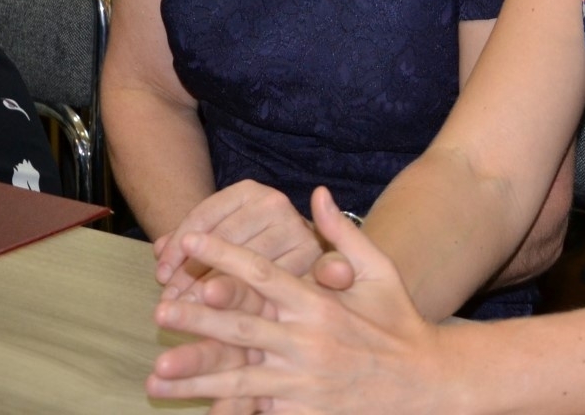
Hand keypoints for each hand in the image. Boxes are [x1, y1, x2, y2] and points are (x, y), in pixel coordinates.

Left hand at [148, 188, 453, 412]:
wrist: (428, 383)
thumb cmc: (401, 322)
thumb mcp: (379, 271)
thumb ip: (343, 233)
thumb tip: (317, 193)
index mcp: (321, 304)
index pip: (263, 272)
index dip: (223, 254)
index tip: (190, 239)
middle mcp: (309, 341)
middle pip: (241, 327)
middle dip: (196, 319)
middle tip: (158, 312)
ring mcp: (305, 383)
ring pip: (239, 379)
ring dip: (195, 377)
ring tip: (157, 377)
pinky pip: (259, 411)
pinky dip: (228, 412)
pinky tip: (201, 412)